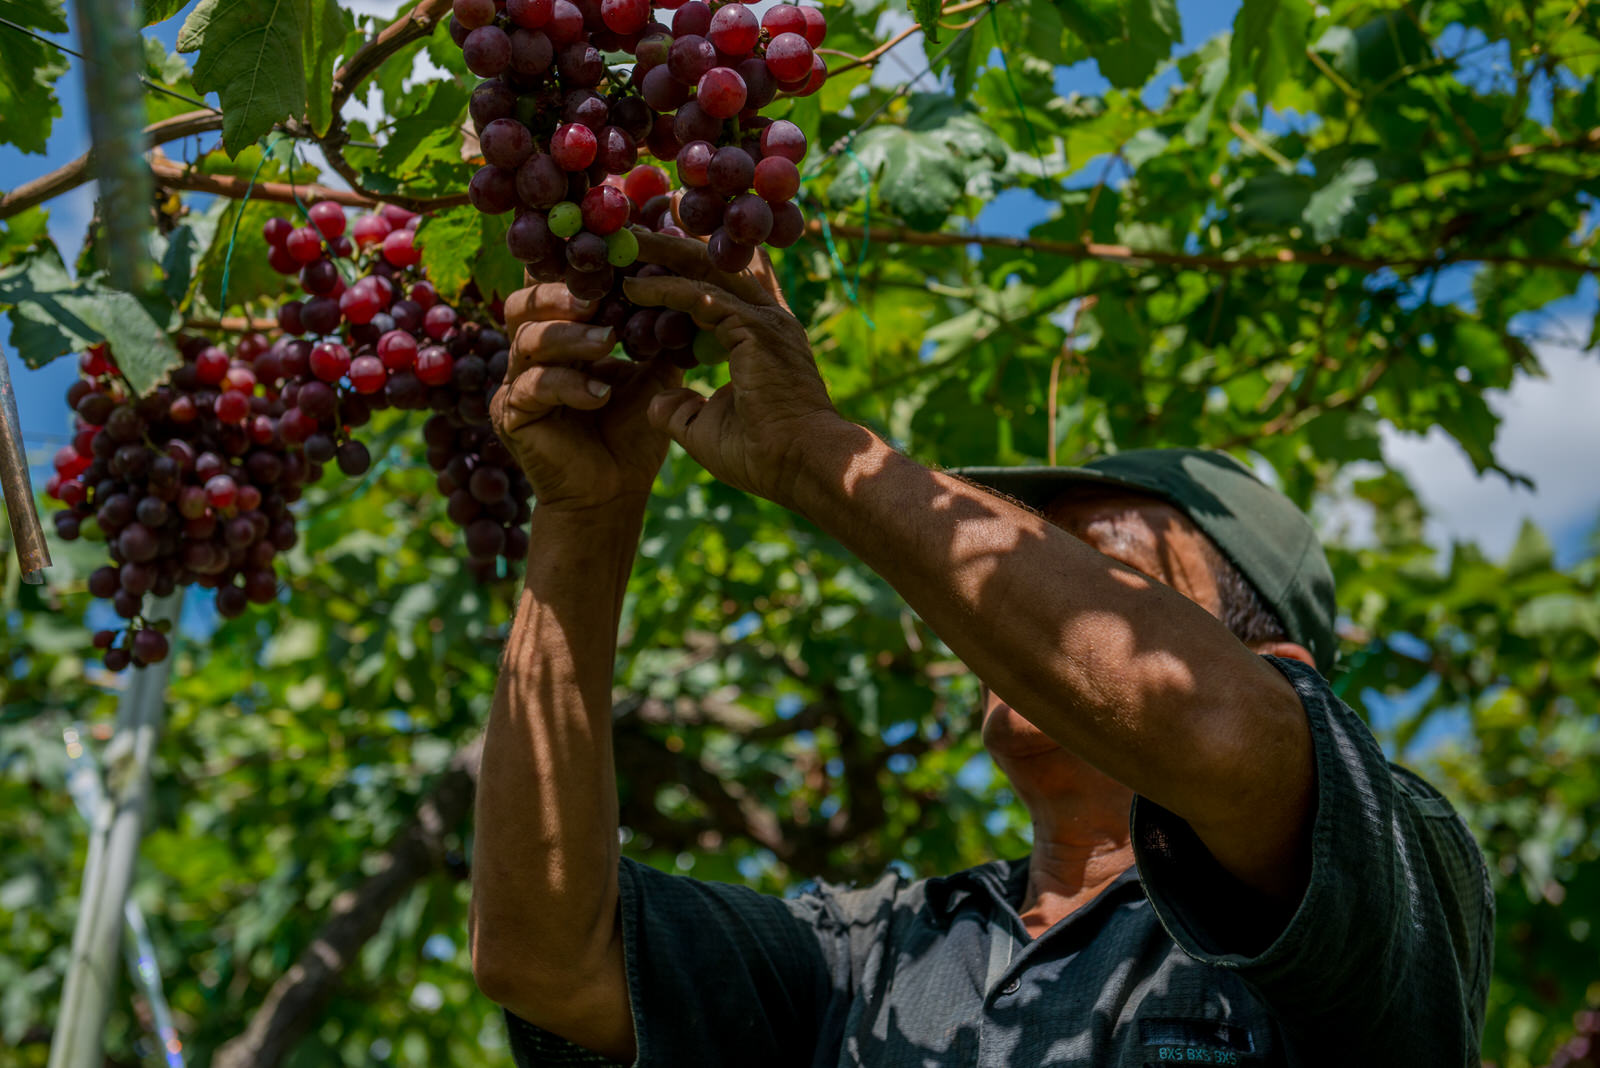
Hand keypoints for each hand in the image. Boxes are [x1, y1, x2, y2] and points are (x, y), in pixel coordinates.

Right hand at [491, 282, 681, 512]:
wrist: (614, 491)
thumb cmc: (630, 432)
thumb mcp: (652, 375)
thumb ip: (657, 335)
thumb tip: (683, 288)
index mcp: (559, 336)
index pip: (552, 288)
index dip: (570, 269)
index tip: (606, 255)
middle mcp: (529, 355)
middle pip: (523, 304)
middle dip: (559, 295)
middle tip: (596, 296)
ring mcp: (515, 384)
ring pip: (527, 342)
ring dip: (570, 336)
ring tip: (607, 341)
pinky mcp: (512, 416)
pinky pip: (533, 388)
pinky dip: (569, 385)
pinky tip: (600, 393)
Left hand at [623, 231, 843, 507]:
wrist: (802, 466)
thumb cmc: (763, 455)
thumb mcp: (708, 427)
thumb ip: (681, 408)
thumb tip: (656, 402)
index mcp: (764, 337)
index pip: (726, 285)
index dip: (690, 266)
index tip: (652, 255)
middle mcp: (768, 319)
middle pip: (714, 263)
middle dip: (672, 243)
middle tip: (631, 230)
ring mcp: (764, 319)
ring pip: (706, 269)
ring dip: (662, 252)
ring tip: (623, 240)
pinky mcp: (754, 328)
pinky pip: (699, 296)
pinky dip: (663, 288)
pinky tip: (631, 287)